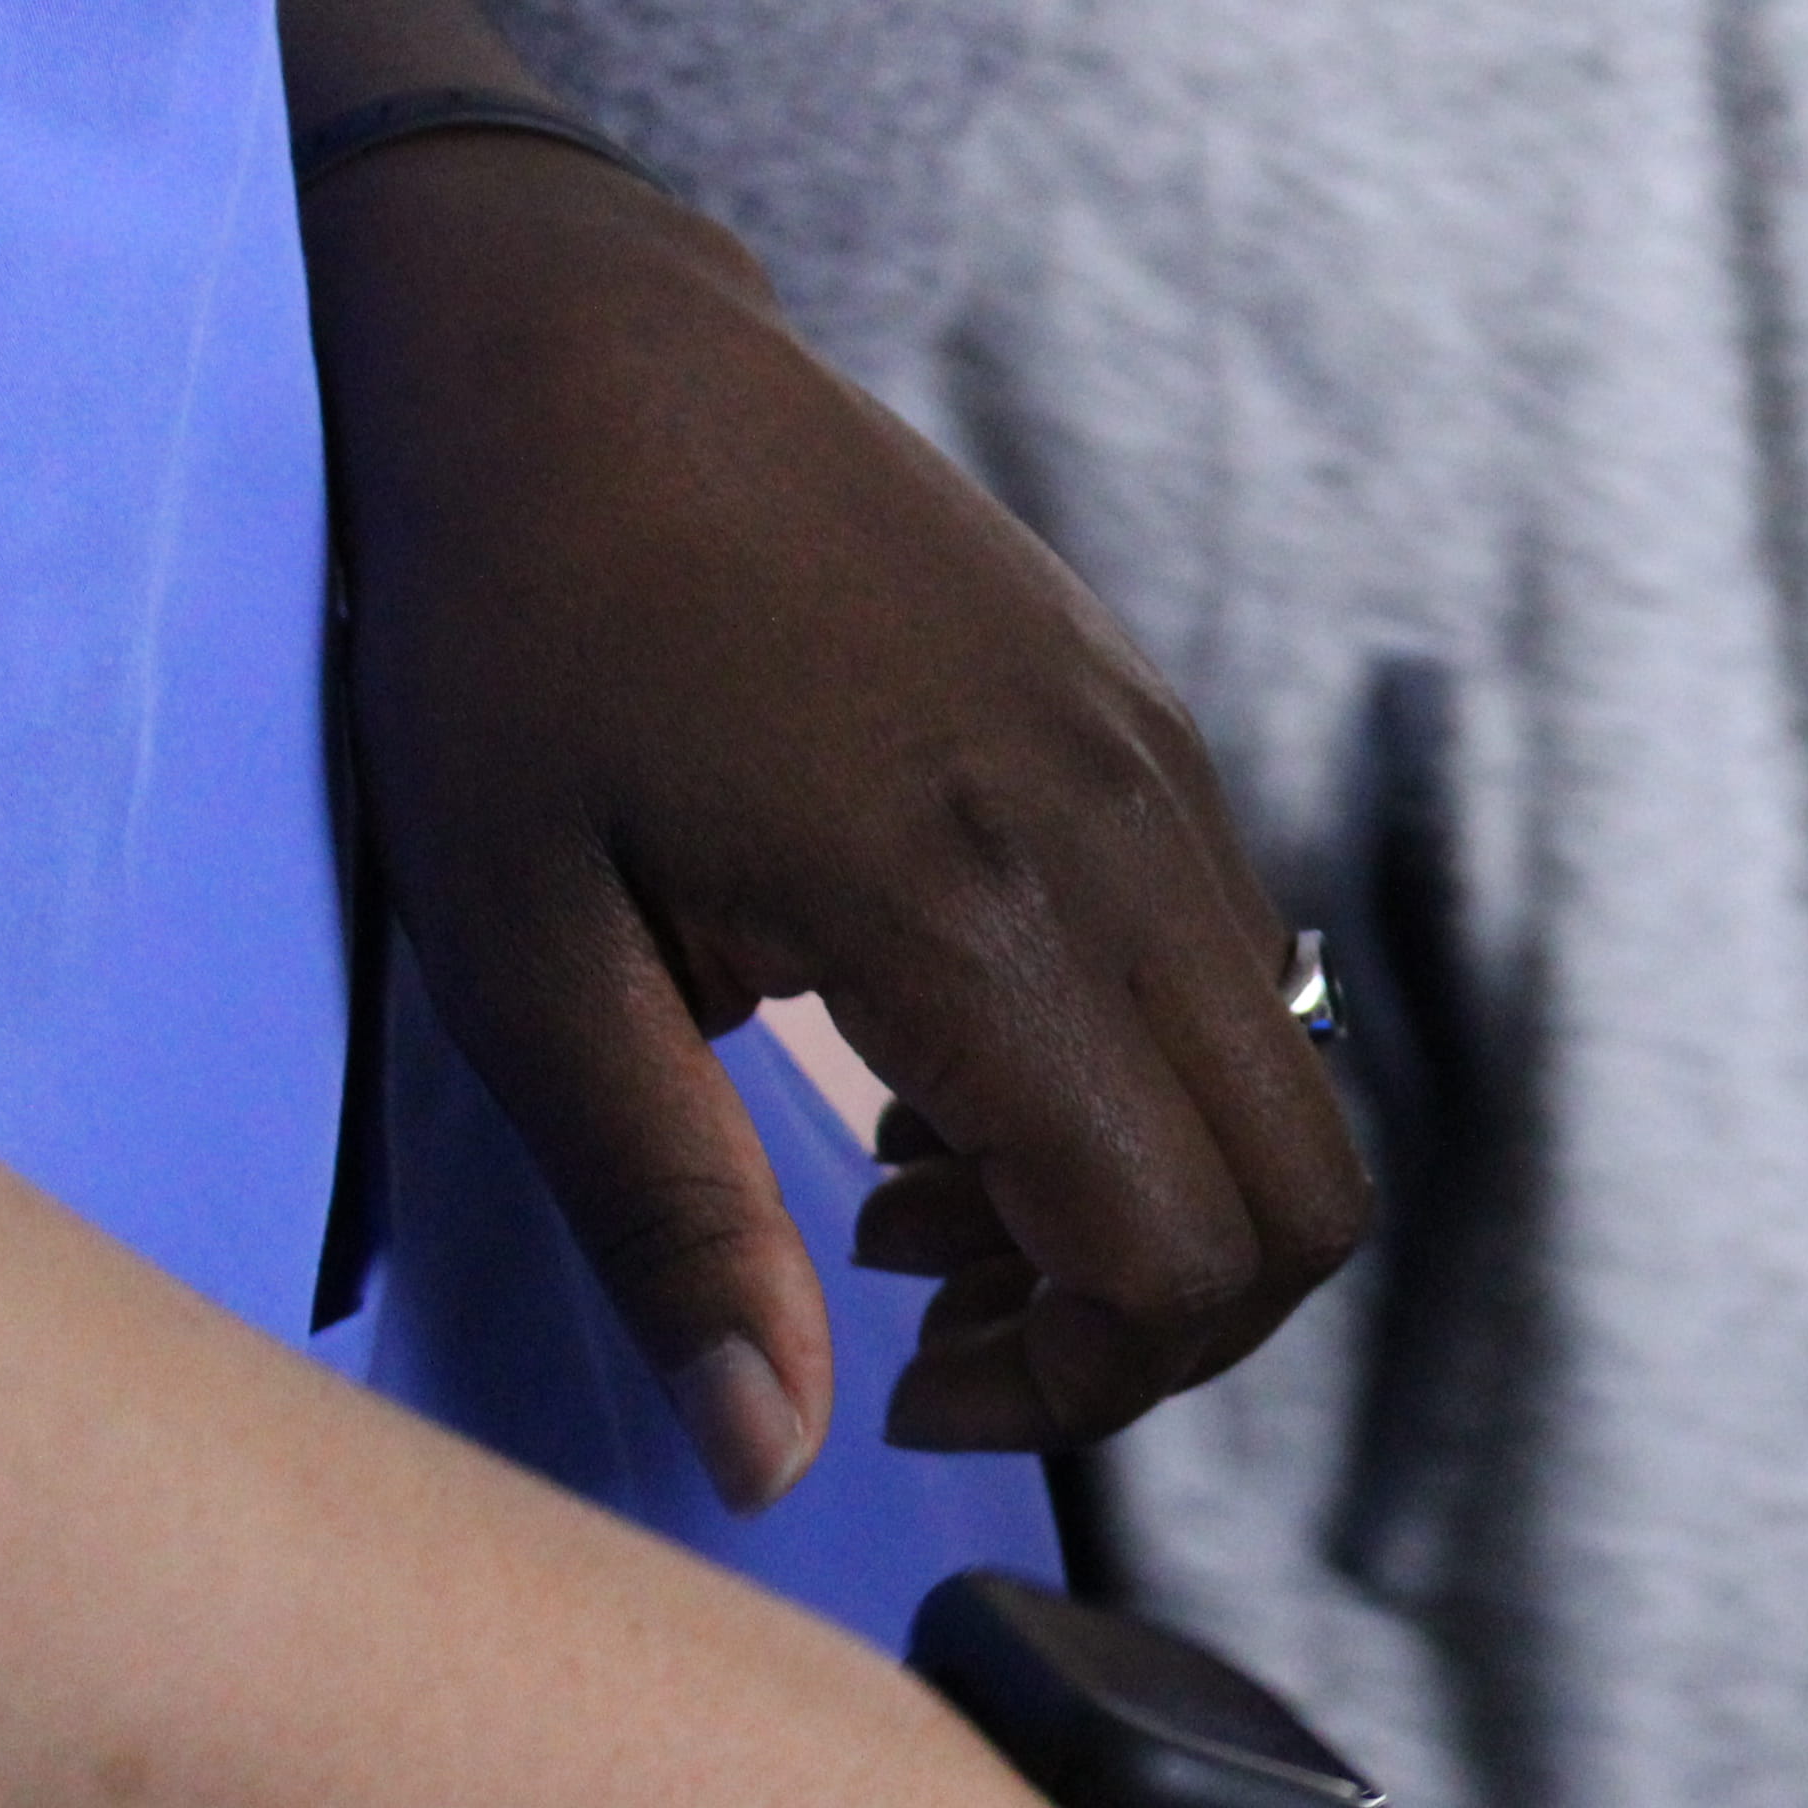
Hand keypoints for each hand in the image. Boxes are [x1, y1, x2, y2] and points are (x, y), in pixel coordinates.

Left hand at [303, 139, 1369, 1503]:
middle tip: (934, 1332)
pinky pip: (1235, 975)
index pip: (1174, 1241)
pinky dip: (1136, 1085)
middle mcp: (1115, 834)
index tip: (902, 1388)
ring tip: (903, 1192)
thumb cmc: (506, 634)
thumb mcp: (520, 954)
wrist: (581, 348)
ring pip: (1286, 1093)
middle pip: (1300, 1197)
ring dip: (1137, 1204)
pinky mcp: (1149, 731)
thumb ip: (668, 1214)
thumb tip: (774, 1459)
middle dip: (1152, 1329)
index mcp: (962, 901)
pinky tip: (940, 1059)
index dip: (1078, 1381)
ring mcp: (1157, 770)